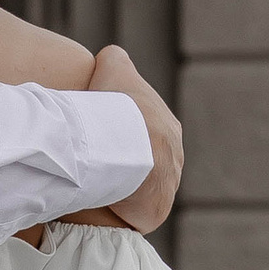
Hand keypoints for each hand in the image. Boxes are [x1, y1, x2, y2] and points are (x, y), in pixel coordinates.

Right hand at [90, 47, 184, 234]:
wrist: (127, 144)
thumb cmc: (118, 105)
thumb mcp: (113, 66)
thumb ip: (115, 60)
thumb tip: (109, 57)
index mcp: (168, 129)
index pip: (144, 134)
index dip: (119, 135)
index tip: (98, 137)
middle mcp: (174, 158)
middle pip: (146, 164)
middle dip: (123, 164)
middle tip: (94, 163)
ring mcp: (168, 186)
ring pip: (141, 189)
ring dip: (122, 187)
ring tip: (94, 183)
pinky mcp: (156, 210)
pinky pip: (136, 212)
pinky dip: (120, 209)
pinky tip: (100, 202)